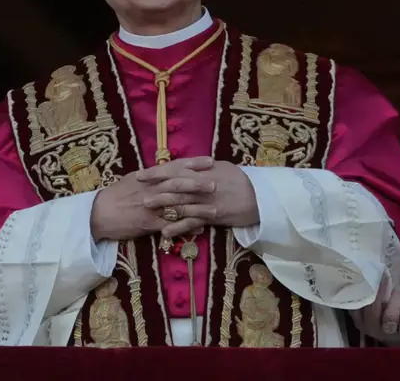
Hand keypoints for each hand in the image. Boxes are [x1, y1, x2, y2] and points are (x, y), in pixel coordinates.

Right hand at [90, 157, 214, 241]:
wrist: (99, 213)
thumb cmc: (116, 195)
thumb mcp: (134, 179)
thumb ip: (153, 175)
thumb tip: (169, 168)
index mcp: (149, 176)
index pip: (174, 166)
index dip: (193, 163)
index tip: (210, 161)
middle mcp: (152, 189)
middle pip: (179, 184)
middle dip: (198, 183)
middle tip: (216, 184)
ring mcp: (151, 206)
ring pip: (178, 206)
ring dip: (198, 208)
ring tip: (215, 210)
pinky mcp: (148, 223)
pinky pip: (170, 225)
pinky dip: (186, 227)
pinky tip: (199, 229)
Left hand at [141, 159, 258, 237]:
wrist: (261, 196)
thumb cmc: (242, 181)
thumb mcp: (222, 169)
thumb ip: (203, 169)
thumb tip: (187, 167)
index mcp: (204, 170)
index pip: (176, 169)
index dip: (157, 172)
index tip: (140, 174)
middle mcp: (203, 183)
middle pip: (175, 185)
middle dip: (154, 188)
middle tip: (137, 192)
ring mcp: (207, 200)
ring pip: (181, 202)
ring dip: (162, 205)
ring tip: (145, 208)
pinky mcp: (213, 215)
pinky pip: (192, 222)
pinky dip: (178, 226)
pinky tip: (165, 232)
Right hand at [353, 274, 399, 345]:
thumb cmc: (384, 320)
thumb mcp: (373, 313)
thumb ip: (369, 299)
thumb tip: (370, 274)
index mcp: (360, 321)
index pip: (356, 306)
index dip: (361, 290)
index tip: (368, 275)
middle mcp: (371, 328)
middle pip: (372, 310)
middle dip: (380, 291)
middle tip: (385, 277)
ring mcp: (387, 334)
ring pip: (390, 316)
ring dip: (395, 299)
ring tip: (399, 290)